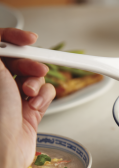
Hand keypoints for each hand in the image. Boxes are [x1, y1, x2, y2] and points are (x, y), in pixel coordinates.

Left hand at [0, 28, 55, 167]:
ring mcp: (15, 96)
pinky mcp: (31, 107)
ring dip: (37, 83)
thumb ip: (0, 55)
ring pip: (35, 75)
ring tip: (31, 93)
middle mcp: (0, 84)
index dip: (12, 38)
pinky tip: (35, 105)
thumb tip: (2, 41)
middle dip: (30, 64)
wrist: (7, 151)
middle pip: (19, 60)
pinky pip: (45, 92)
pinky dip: (44, 96)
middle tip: (36, 67)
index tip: (27, 39)